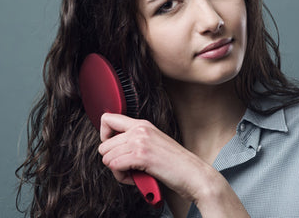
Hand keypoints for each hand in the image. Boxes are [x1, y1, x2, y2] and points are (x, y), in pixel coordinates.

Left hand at [98, 113, 249, 216]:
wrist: (194, 174)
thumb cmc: (176, 164)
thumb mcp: (153, 143)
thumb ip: (135, 140)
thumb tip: (113, 147)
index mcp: (142, 124)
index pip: (107, 119)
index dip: (104, 136)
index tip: (113, 149)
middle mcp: (139, 129)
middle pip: (103, 145)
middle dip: (112, 161)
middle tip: (127, 168)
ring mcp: (140, 141)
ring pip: (107, 157)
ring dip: (117, 171)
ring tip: (133, 174)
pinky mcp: (141, 156)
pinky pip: (115, 166)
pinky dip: (122, 177)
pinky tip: (136, 179)